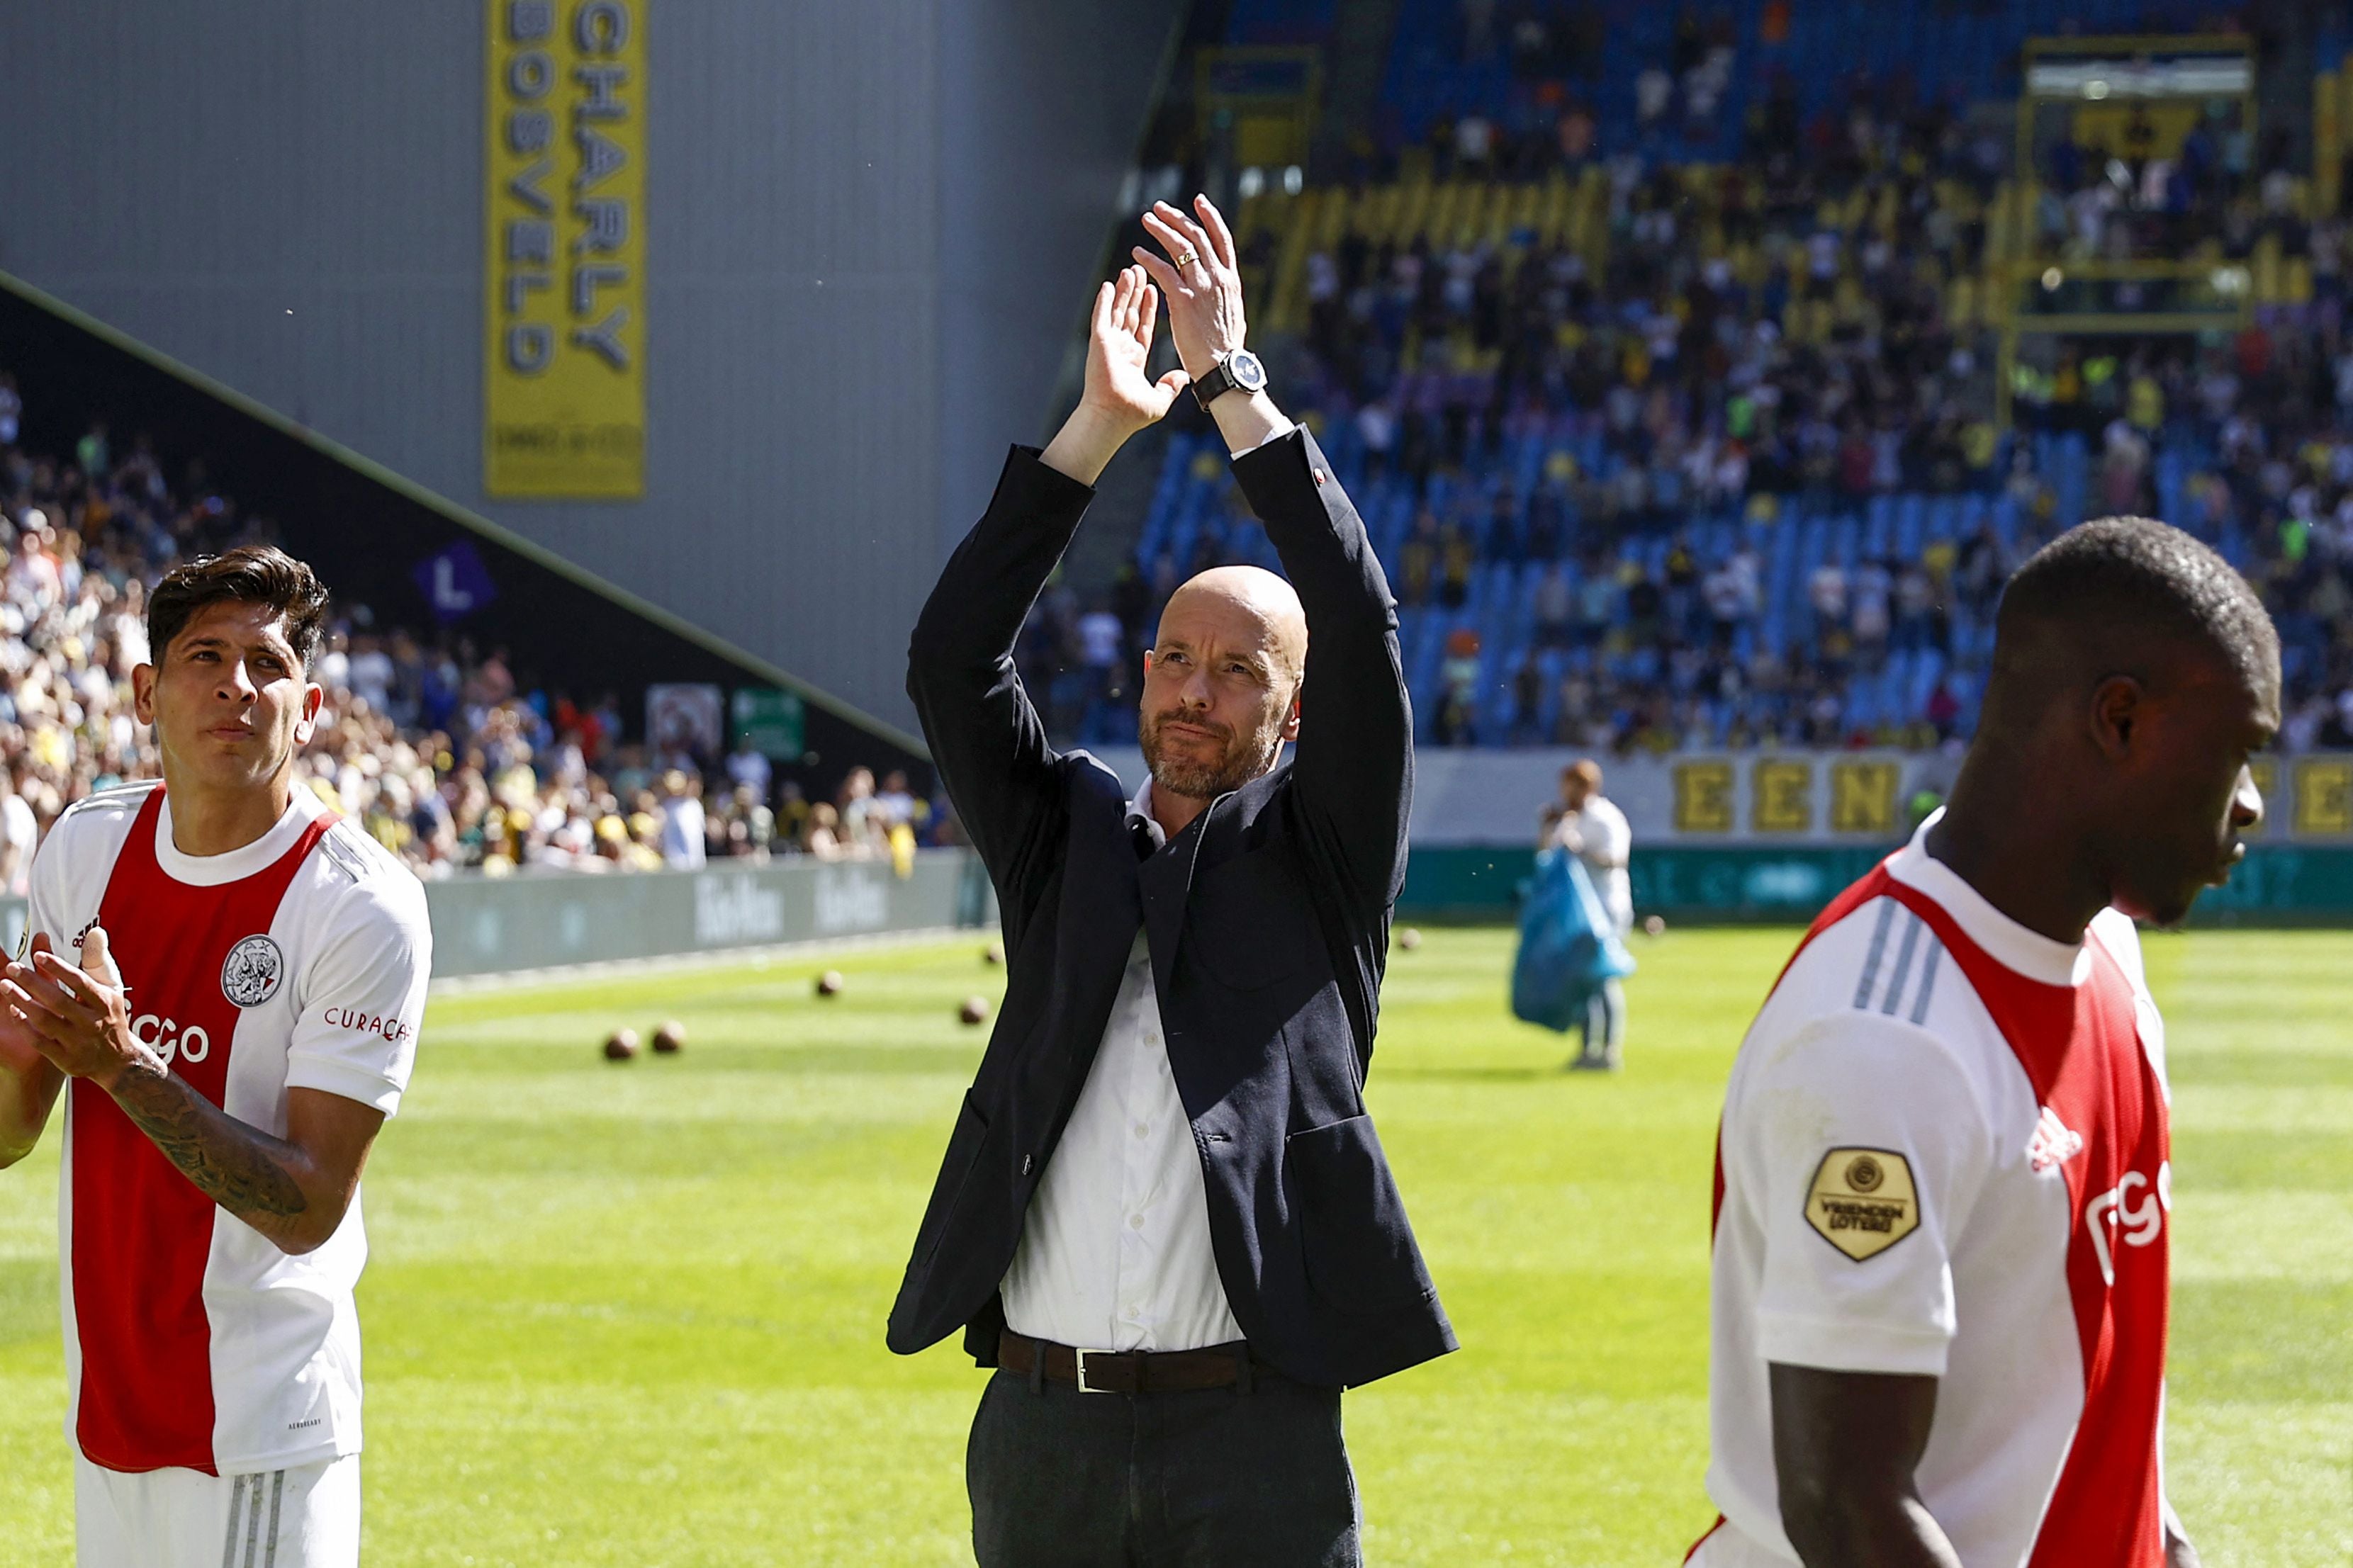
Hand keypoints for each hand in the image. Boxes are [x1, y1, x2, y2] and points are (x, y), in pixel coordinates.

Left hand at [3, 927, 150, 1092]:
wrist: (118, 1061)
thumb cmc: (109, 1016)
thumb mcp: (111, 987)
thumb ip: (98, 960)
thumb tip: (95, 931)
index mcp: (105, 1002)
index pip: (80, 982)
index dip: (59, 968)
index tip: (39, 954)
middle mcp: (92, 1023)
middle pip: (58, 1001)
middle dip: (33, 982)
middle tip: (12, 967)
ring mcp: (78, 1043)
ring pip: (45, 1021)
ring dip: (23, 1002)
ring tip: (5, 985)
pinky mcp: (66, 1059)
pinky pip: (40, 1042)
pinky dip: (25, 1026)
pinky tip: (13, 1011)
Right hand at [1078, 264, 1191, 433]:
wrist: (1113, 418)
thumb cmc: (1132, 414)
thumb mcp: (1160, 399)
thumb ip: (1171, 385)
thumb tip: (1184, 377)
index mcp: (1134, 358)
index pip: (1143, 326)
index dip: (1149, 307)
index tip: (1154, 289)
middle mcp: (1121, 348)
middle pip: (1130, 313)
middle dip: (1136, 292)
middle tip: (1142, 270)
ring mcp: (1109, 344)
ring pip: (1118, 310)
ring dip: (1124, 290)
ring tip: (1131, 270)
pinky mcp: (1099, 342)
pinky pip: (1102, 316)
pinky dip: (1105, 300)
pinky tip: (1109, 284)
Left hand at [1133, 195, 1247, 378]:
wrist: (1223, 367)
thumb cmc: (1226, 347)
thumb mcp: (1232, 312)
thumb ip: (1224, 293)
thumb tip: (1221, 284)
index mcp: (1231, 279)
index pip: (1221, 238)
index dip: (1210, 217)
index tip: (1199, 201)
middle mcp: (1217, 277)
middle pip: (1196, 236)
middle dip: (1177, 218)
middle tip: (1159, 209)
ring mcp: (1201, 287)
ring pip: (1179, 247)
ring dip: (1160, 230)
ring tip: (1146, 221)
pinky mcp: (1183, 300)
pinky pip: (1163, 271)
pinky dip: (1149, 259)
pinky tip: (1137, 253)